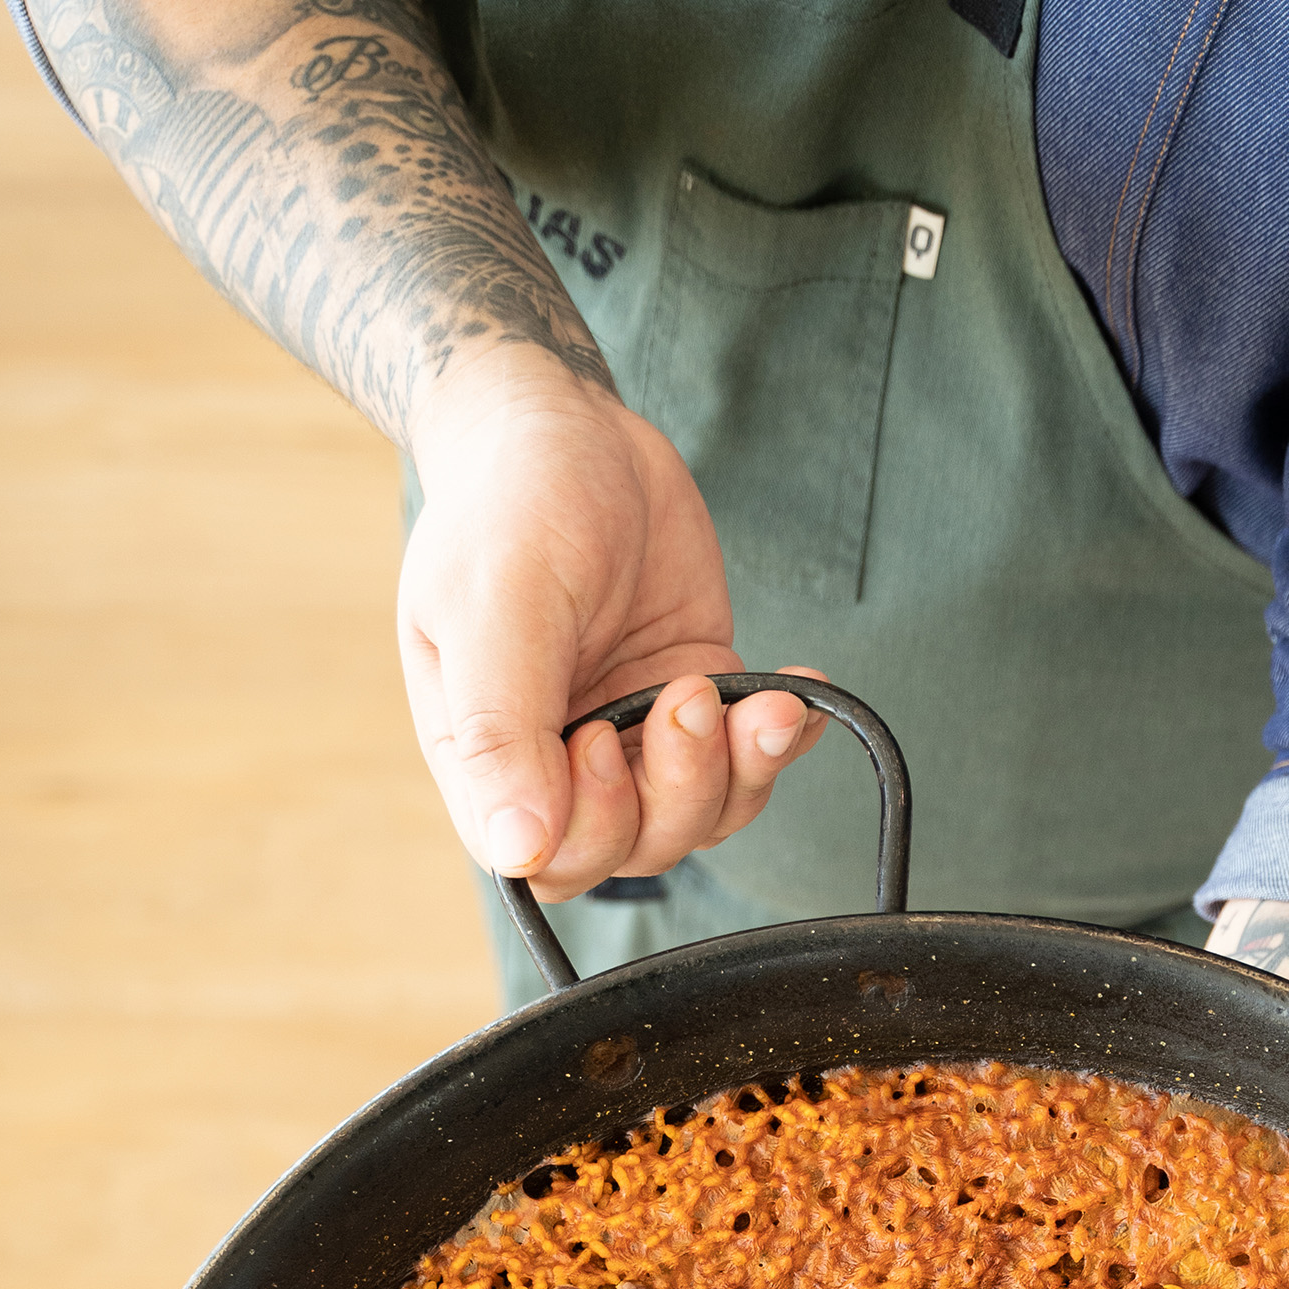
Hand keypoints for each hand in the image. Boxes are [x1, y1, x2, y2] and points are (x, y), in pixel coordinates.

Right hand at [399, 352, 823, 898]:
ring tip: (752, 698)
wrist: (572, 429)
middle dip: (675, 789)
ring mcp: (635, 738)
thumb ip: (501, 729)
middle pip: (633, 849)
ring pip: (699, 817)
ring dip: (737, 770)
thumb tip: (517, 850)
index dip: (590, 825)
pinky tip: (800, 691)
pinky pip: (751, 761)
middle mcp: (562, 765)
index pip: (545, 858)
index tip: (598, 737)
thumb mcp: (491, 605)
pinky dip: (784, 738)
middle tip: (683, 695)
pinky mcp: (698, 704)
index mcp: (488, 758)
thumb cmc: (510, 504)